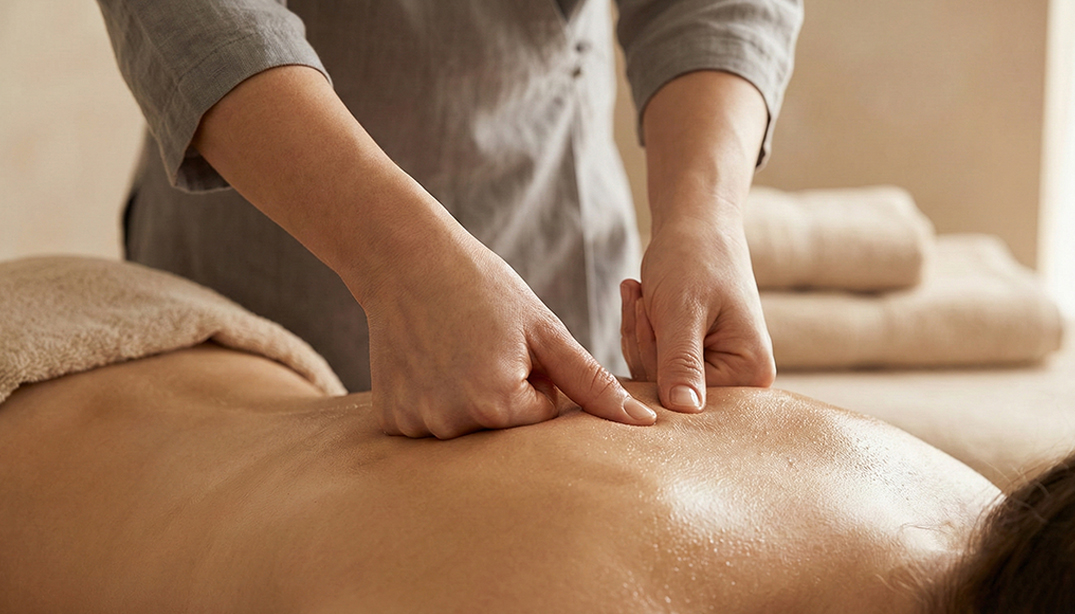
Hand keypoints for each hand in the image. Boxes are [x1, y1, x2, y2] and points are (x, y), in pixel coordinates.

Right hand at [359, 229, 656, 438]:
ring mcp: (416, 423)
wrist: (406, 258)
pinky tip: (429, 362)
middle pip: (504, 429)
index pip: (543, 418)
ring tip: (455, 351)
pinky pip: (430, 423)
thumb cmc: (484, 288)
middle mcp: (452, 424)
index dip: (538, 380)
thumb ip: (593, 383)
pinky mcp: (391, 419)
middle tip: (485, 346)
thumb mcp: (545, 332)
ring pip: (468, 427)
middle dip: (506, 395)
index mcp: (497, 404)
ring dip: (470, 399)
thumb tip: (646, 425)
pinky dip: (436, 399)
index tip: (516, 345)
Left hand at [620, 217, 774, 411]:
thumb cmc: (694, 260)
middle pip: (667, 391)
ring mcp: (716, 372)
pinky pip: (651, 365)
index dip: (654, 358)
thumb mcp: (683, 312)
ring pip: (654, 377)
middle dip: (644, 343)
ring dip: (639, 333)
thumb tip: (683, 411)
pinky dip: (640, 332)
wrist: (695, 226)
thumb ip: (681, 363)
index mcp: (751, 373)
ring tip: (641, 293)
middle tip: (641, 297)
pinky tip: (640, 298)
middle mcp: (740, 382)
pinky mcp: (695, 362)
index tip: (651, 314)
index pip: (685, 397)